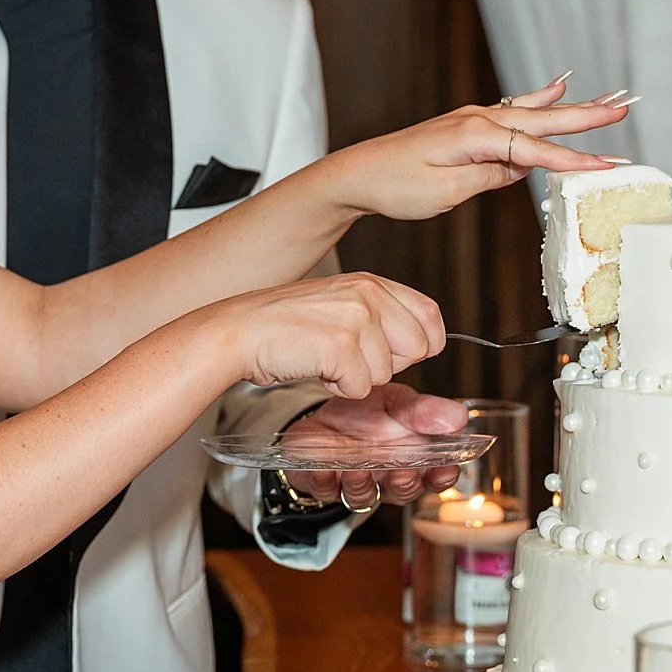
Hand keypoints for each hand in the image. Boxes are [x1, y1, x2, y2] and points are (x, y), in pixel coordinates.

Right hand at [217, 270, 445, 402]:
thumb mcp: (341, 304)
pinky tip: (316, 367)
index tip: (394, 354)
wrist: (241, 330)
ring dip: (357, 378)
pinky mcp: (340, 345)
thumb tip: (423, 341)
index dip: (421, 344)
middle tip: (350, 357)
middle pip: (418, 348)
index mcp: (371, 283)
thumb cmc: (287, 325)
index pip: (431, 316)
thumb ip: (380, 314)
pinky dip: (338, 388)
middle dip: (387, 365)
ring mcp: (356, 318)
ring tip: (325, 357)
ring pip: (387, 373)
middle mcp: (368, 294)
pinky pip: (361, 388)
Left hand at [280, 381, 469, 508]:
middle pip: (402, 491)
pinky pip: (326, 489)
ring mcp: (357, 483)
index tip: (446, 469)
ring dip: (363, 485)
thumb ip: (422, 412)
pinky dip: (325, 481)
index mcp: (412, 459)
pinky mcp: (325, 483)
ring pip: (364, 495)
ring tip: (359, 469)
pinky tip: (326, 470)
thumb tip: (458, 417)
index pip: (434, 475)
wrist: (326, 410)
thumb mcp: (397, 402)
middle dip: (404, 483)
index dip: (442, 476)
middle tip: (403, 471)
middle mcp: (387, 477)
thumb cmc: (368, 411)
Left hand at [325, 76, 631, 224]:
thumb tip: (523, 167)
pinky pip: (516, 110)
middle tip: (625, 108)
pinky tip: (560, 87)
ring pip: (534, 112)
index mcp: (474, 135)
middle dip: (586, 117)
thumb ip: (488, 176)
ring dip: (573, 108)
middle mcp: (478, 119)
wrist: (360, 173)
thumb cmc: (396, 185)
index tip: (605, 166)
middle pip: (542, 120)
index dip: (572, 160)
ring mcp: (475, 118)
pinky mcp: (472, 126)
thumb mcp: (444, 191)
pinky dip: (541, 99)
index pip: (533, 150)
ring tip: (610, 99)